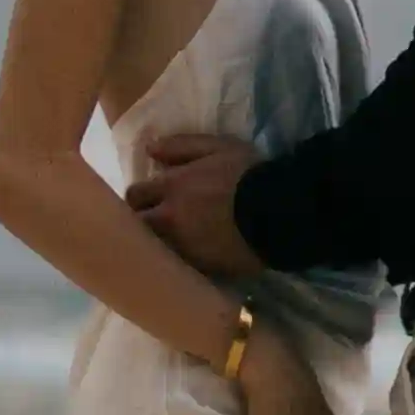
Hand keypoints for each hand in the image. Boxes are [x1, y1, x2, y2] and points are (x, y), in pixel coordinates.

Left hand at [129, 135, 263, 278]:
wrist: (279, 213)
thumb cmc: (250, 174)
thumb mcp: (220, 146)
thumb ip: (183, 146)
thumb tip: (150, 149)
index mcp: (172, 186)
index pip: (135, 194)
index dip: (140, 196)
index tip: (149, 198)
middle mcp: (169, 219)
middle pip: (138, 225)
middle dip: (141, 221)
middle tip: (155, 220)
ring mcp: (182, 247)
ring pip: (153, 248)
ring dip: (156, 243)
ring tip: (172, 240)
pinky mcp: (199, 268)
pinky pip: (176, 265)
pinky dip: (177, 260)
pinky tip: (190, 256)